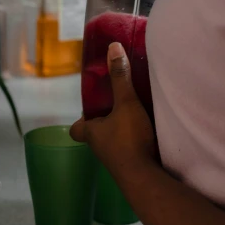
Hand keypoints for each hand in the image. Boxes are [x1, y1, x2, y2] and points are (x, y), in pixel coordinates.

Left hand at [70, 43, 156, 185]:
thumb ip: (120, 77)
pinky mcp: (130, 168)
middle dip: (104, 123)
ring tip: (136, 119)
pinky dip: (134, 144)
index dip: (82, 119)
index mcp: (91, 133)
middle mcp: (98, 148)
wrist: (145, 177)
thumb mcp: (126, 103)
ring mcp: (114, 161)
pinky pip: (128, 152)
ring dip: (120, 133)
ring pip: (112, 143)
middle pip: (96, 134)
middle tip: (118, 108)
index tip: (93, 109)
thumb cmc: (129, 139)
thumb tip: (112, 47)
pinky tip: (147, 136)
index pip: (76, 128)